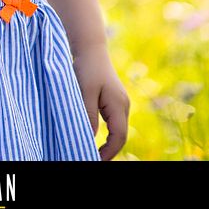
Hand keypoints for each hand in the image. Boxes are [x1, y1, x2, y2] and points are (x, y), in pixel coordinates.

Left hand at [71, 44, 130, 160]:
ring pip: (118, 129)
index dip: (109, 152)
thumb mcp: (85, 92)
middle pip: (120, 135)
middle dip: (109, 150)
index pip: (119, 137)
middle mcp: (123, 105)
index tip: (95, 159)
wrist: (90, 48)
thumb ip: (88, 115)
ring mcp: (120, 102)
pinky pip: (113, 121)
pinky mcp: (114, 99)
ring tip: (93, 152)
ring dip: (108, 142)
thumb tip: (90, 138)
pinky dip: (107, 133)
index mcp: (119, 105)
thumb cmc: (87, 68)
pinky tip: (95, 137)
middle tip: (92, 158)